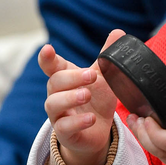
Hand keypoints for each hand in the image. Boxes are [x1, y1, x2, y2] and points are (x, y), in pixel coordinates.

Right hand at [38, 30, 124, 164]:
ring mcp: (59, 114)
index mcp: (66, 78)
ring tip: (87, 95)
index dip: (47, 58)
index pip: (51, 66)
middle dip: (72, 77)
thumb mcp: (105, 77)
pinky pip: (64, 127)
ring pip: (53, 104)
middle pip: (54, 82)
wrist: (98, 131)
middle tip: (92, 75)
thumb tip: (118, 32)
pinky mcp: (65, 133)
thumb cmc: (97, 99)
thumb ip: (107, 56)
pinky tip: (90, 118)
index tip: (47, 49)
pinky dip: (77, 122)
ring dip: (70, 98)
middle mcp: (57, 95)